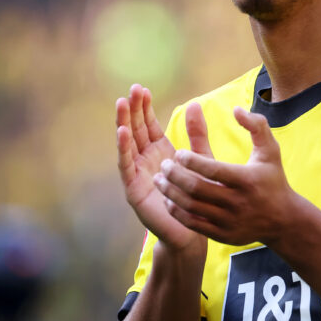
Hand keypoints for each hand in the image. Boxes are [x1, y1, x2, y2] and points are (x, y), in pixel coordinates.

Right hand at [116, 85, 205, 254]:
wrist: (190, 232)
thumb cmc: (196, 197)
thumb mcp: (199, 159)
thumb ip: (197, 134)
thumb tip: (195, 103)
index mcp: (159, 152)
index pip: (148, 125)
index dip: (144, 107)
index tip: (142, 88)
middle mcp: (145, 161)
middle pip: (136, 130)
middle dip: (133, 110)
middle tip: (131, 89)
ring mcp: (137, 174)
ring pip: (128, 145)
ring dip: (123, 124)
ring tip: (122, 104)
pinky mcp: (133, 189)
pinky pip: (126, 166)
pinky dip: (123, 149)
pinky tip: (121, 132)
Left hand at [154, 106, 304, 246]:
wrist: (283, 220)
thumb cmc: (273, 179)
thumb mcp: (270, 150)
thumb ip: (256, 125)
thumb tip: (236, 108)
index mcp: (247, 180)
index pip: (212, 169)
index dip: (191, 160)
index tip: (179, 153)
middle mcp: (237, 203)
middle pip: (196, 189)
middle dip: (175, 176)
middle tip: (164, 165)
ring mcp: (229, 222)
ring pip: (190, 207)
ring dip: (170, 193)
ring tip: (159, 179)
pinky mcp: (222, 235)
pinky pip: (192, 224)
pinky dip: (177, 211)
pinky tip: (169, 198)